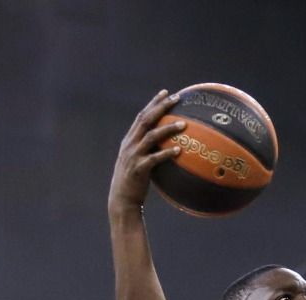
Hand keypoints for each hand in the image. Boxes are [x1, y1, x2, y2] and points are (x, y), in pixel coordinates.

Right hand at [108, 90, 185, 215]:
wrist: (122, 200)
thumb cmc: (133, 181)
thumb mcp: (137, 160)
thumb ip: (147, 150)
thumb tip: (167, 143)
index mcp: (129, 140)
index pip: (141, 116)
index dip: (153, 103)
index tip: (166, 93)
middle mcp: (130, 145)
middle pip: (146, 120)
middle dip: (161, 107)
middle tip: (176, 99)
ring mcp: (133, 156)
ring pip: (151, 137)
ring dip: (168, 128)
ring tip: (183, 123)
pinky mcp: (139, 169)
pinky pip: (155, 158)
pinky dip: (167, 153)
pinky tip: (179, 151)